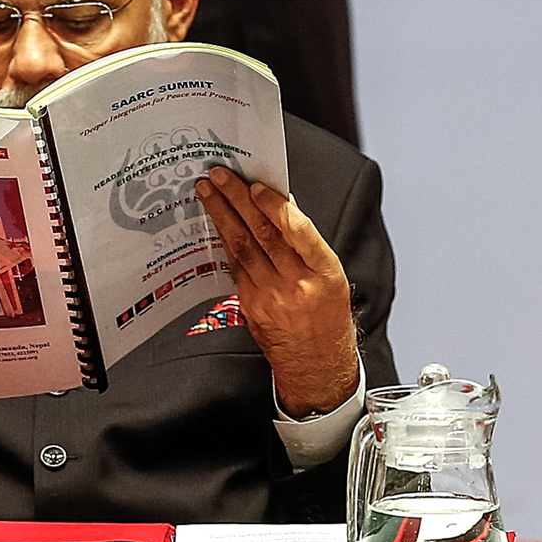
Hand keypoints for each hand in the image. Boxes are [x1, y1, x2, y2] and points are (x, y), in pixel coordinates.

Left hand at [196, 167, 358, 418]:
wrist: (317, 365)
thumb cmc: (327, 316)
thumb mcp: (332, 278)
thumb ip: (308, 243)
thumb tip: (283, 204)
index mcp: (326, 274)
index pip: (298, 233)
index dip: (275, 207)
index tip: (256, 186)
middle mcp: (298, 285)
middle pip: (263, 234)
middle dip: (238, 199)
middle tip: (220, 175)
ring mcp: (271, 297)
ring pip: (242, 247)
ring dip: (222, 214)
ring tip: (208, 191)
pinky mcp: (250, 306)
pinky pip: (236, 266)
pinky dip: (225, 240)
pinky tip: (215, 222)